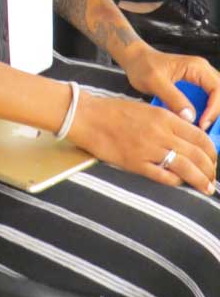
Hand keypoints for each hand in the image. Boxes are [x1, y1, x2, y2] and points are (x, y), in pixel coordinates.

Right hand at [69, 84, 216, 195]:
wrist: (88, 117)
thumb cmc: (114, 111)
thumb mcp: (145, 109)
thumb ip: (166, 121)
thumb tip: (186, 136)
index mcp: (163, 116)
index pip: (199, 136)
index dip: (211, 150)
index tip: (213, 158)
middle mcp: (160, 133)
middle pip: (196, 154)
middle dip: (210, 168)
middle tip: (213, 177)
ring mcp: (149, 149)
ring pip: (185, 168)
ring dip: (200, 180)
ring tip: (207, 188)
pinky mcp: (137, 164)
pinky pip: (164, 176)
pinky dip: (176, 182)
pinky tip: (180, 184)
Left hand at [122, 42, 219, 129]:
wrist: (135, 59)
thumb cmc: (143, 65)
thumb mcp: (155, 81)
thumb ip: (172, 98)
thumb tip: (190, 117)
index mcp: (196, 67)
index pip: (217, 89)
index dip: (213, 109)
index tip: (202, 124)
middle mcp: (202, 72)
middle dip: (217, 113)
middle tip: (205, 130)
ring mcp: (200, 80)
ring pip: (217, 99)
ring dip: (213, 115)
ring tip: (203, 130)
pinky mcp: (195, 88)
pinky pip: (208, 101)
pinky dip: (207, 113)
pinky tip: (198, 125)